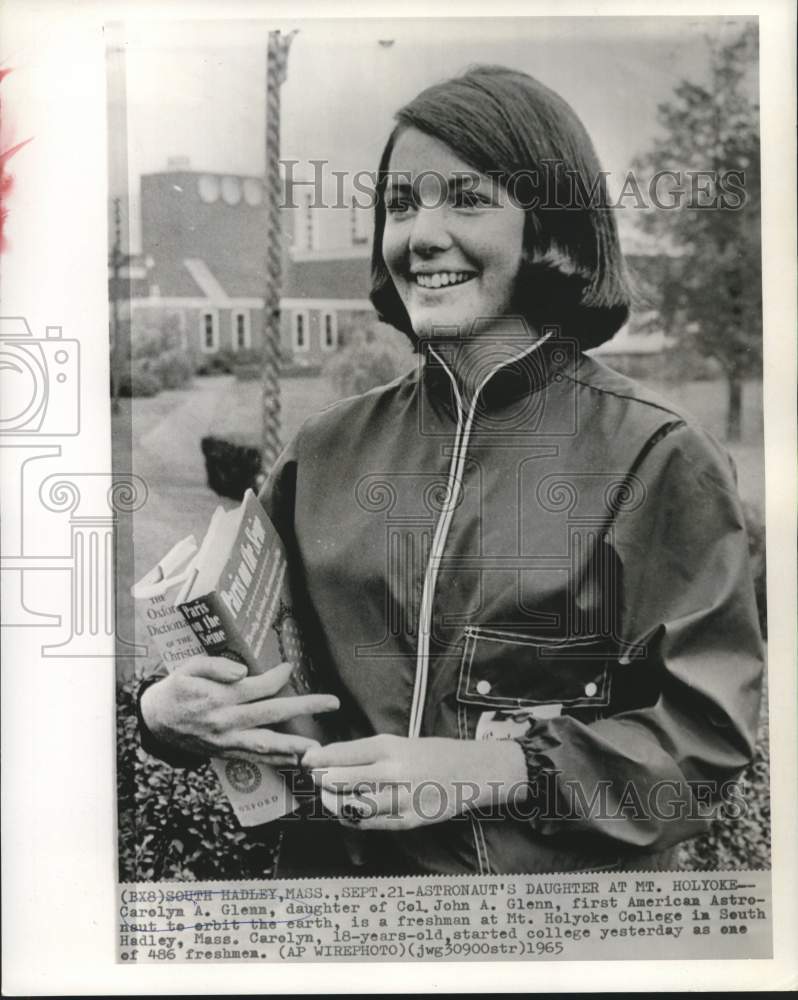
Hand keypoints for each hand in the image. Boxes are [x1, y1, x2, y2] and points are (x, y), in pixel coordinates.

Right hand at [140, 657, 338, 765]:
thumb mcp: (188, 668)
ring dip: (295, 745)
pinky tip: (297, 760)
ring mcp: (227, 740)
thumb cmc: (176, 689)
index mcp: (219, 697)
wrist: (156, 721)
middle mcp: (226, 721)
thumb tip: (244, 672)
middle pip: (272, 713)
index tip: (290, 667)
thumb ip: (215, 666)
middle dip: (304, 707)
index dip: (278, 676)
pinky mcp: (226, 752)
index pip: (258, 687)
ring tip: (320, 747)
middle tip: (332, 703)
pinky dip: (277, 760)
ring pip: (266, 744)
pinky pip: (256, 758)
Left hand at [302, 734, 527, 829]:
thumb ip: (369, 753)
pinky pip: (372, 823)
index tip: (307, 761)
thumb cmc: (434, 754)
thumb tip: (332, 760)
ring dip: (335, 803)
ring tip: (327, 798)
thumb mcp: (401, 743)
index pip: (344, 753)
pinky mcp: (409, 820)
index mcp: (391, 746)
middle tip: (314, 780)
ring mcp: (402, 798)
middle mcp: (394, 771)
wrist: (474, 771)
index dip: (321, 759)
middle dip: (323, 781)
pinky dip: (354, 819)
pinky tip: (346, 814)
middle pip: (343, 779)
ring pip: (355, 805)